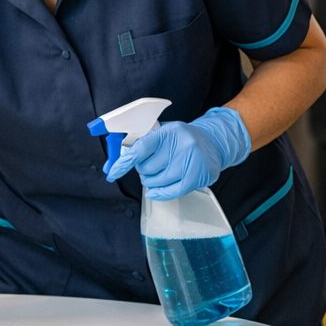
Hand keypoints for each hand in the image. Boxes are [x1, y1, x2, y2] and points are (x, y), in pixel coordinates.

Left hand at [104, 107, 251, 199]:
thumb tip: (112, 166)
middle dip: (143, 170)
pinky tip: (156, 191)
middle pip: (148, 168)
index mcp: (169, 131)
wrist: (213, 142)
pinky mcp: (198, 176)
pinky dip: (160, 193)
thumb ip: (139, 146)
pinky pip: (172, 191)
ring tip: (159, 173)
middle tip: (150, 165)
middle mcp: (182, 144)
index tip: (113, 173)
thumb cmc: (182, 139)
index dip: (124, 162)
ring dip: (152, 181)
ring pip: (158, 182)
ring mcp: (191, 161)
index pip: (141, 148)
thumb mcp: (163, 134)